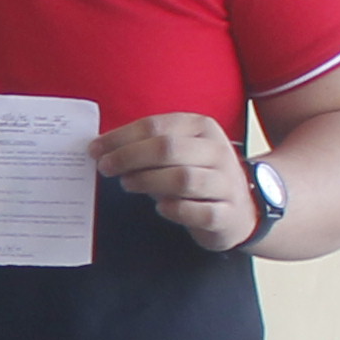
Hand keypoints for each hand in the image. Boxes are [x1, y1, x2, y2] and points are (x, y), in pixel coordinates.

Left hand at [95, 111, 256, 246]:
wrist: (244, 207)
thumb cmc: (198, 175)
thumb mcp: (179, 151)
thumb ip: (147, 145)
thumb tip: (102, 147)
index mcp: (203, 128)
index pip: (156, 126)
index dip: (121, 137)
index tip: (95, 149)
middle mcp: (217, 152)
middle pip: (167, 148)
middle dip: (129, 157)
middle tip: (105, 167)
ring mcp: (226, 183)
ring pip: (183, 178)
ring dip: (148, 181)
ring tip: (127, 184)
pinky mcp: (227, 214)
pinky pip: (199, 211)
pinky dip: (175, 209)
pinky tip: (161, 207)